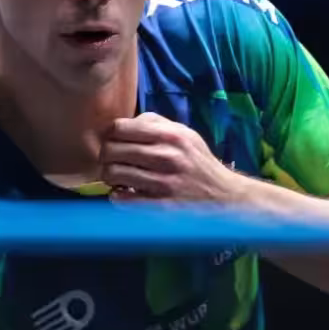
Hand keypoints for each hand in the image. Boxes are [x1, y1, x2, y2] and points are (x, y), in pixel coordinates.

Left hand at [100, 112, 248, 203]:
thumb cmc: (198, 162)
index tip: (114, 140)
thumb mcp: (185, 134)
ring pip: (113, 173)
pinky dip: (117, 195)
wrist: (222, 195)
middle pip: (111, 150)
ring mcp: (161, 183)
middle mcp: (166, 156)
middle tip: (111, 160)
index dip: (110, 133)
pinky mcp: (158, 206)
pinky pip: (121, 198)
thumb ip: (156, 123)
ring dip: (110, 175)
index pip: (120, 128)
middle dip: (106, 155)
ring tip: (117, 177)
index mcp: (171, 135)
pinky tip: (125, 192)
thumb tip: (126, 123)